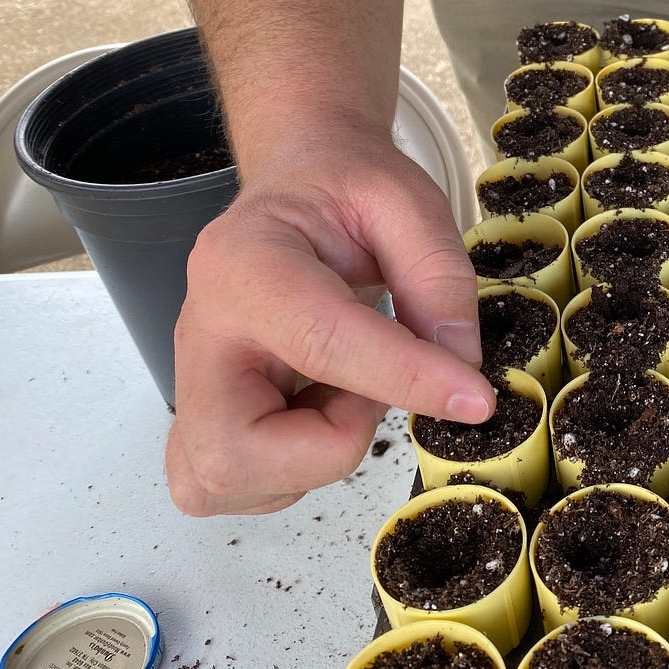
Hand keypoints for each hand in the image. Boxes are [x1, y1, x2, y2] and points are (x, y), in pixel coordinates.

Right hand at [165, 126, 493, 515]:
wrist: (299, 183)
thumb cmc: (345, 189)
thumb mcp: (407, 200)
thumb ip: (438, 275)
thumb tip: (460, 364)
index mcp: (246, 262)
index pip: (321, 342)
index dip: (404, 380)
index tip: (474, 399)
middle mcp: (202, 330)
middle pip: (227, 450)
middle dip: (322, 449)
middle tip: (365, 396)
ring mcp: (194, 379)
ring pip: (222, 480)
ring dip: (309, 459)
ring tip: (344, 392)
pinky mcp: (205, 413)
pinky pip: (232, 485)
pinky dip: (290, 468)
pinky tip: (320, 409)